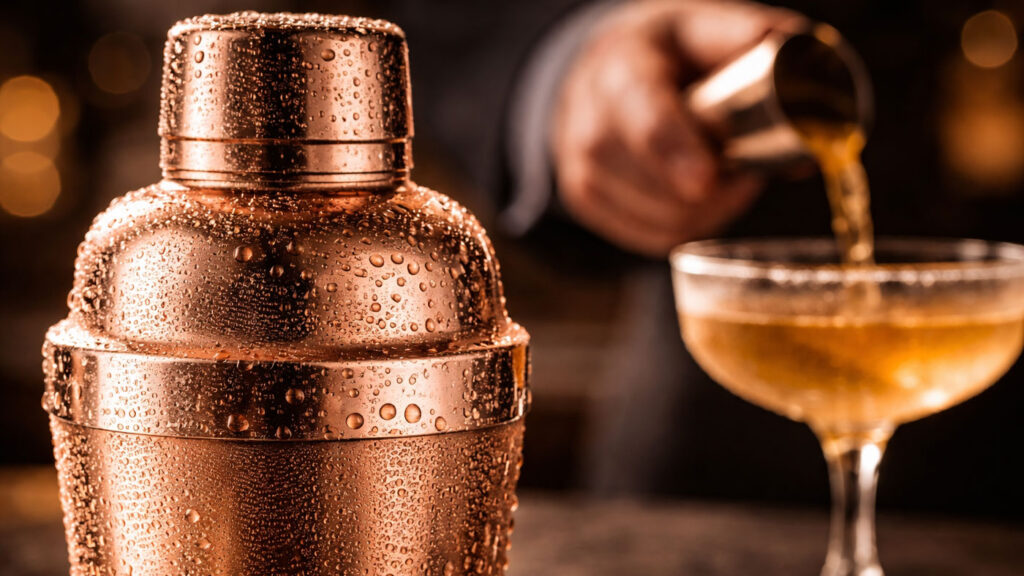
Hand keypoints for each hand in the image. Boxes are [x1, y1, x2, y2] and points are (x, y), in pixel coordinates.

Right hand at [551, 0, 803, 256]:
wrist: (603, 69)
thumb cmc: (665, 52)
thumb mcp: (703, 27)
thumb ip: (747, 43)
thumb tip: (805, 87)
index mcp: (624, 69)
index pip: (643, 120)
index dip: (675, 152)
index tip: (707, 179)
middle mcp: (591, 121)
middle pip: (653, 183)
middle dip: (714, 190)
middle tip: (746, 171)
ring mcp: (581, 166)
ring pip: (659, 218)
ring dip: (707, 210)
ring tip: (724, 180)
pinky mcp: (585, 199)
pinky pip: (650, 237)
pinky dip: (686, 225)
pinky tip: (698, 199)